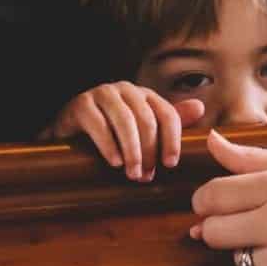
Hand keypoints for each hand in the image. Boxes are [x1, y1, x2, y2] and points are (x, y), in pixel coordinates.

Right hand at [38, 83, 205, 181]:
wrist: (67, 133)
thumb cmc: (109, 133)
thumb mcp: (139, 129)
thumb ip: (167, 122)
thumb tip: (199, 108)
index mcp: (144, 95)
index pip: (167, 113)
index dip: (172, 140)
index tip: (170, 164)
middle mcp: (126, 89)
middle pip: (147, 119)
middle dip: (150, 150)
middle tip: (147, 176)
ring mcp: (102, 94)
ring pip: (125, 120)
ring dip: (132, 150)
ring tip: (132, 173)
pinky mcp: (81, 104)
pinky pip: (98, 124)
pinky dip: (108, 145)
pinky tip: (114, 162)